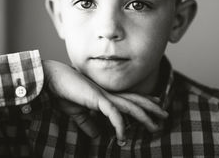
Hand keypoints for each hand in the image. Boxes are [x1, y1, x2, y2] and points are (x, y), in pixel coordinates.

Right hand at [42, 60, 167, 141]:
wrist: (52, 80)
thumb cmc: (63, 93)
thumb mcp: (77, 112)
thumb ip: (88, 123)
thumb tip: (96, 135)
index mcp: (104, 95)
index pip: (128, 98)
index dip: (143, 101)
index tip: (156, 103)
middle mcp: (108, 94)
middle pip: (135, 100)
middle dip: (151, 107)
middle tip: (165, 115)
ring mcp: (104, 96)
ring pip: (130, 107)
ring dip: (144, 117)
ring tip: (155, 127)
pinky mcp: (97, 99)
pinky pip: (113, 114)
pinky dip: (120, 126)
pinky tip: (123, 138)